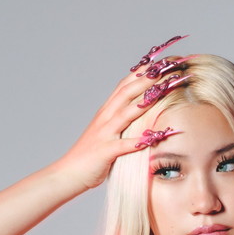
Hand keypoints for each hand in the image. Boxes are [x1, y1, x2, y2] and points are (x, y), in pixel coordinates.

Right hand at [56, 56, 188, 190]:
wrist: (69, 173)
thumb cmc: (91, 155)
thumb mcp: (107, 132)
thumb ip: (122, 121)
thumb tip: (139, 112)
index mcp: (106, 112)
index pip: (124, 86)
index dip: (140, 73)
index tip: (158, 61)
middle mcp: (105, 119)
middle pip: (126, 93)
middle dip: (146, 80)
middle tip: (165, 68)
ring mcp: (104, 134)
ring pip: (125, 114)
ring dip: (144, 102)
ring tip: (161, 91)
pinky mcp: (105, 152)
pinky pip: (123, 146)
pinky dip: (137, 142)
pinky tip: (151, 138)